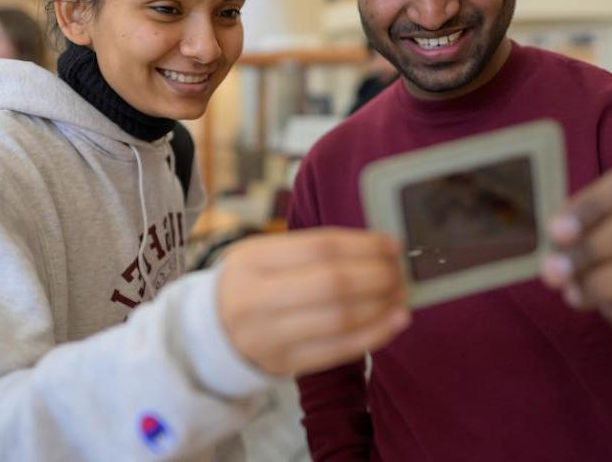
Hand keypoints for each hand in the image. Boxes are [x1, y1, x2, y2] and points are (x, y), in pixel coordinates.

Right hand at [217, 228, 409, 375]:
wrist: (210, 333)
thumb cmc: (251, 285)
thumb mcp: (263, 255)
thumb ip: (311, 250)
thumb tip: (378, 249)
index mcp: (252, 260)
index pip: (320, 247)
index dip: (365, 245)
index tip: (392, 245)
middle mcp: (256, 298)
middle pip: (332, 284)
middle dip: (378, 276)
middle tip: (400, 271)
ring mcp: (270, 336)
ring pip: (340, 320)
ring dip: (382, 305)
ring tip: (401, 294)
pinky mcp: (285, 365)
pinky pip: (340, 351)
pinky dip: (375, 334)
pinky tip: (395, 321)